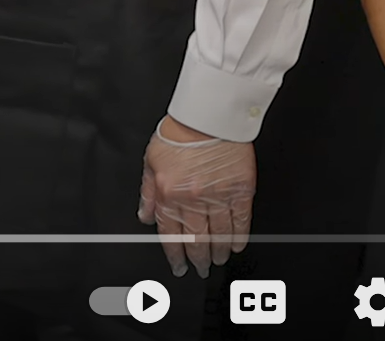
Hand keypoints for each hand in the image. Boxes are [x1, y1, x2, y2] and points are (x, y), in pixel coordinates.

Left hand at [137, 117, 253, 277]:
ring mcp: (219, 196)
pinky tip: (236, 245)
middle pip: (196, 239)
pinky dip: (238, 236)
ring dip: (217, 251)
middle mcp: (193, 198)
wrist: (207, 116)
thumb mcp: (151, 161)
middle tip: (199, 269)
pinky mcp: (240, 189)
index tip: (178, 266)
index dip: (175, 254)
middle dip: (197, 259)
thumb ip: (147, 192)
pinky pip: (240, 220)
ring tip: (216, 260)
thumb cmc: (179, 132)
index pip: (171, 233)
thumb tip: (144, 215)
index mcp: (169, 193)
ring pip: (219, 234)